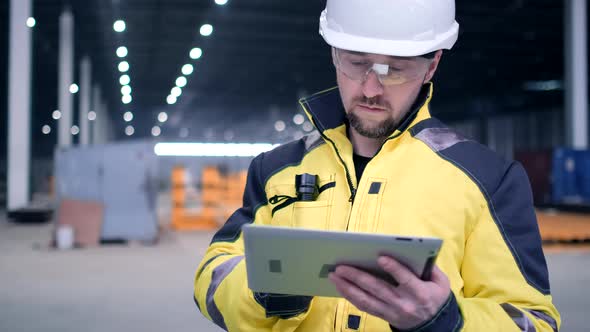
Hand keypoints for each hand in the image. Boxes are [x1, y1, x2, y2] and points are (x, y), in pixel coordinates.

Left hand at [328, 256, 450, 329]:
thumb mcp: (441, 283)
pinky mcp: (383, 316)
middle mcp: (403, 303)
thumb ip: (431, 268)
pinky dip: (350, 296)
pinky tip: (340, 287)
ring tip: (334, 276)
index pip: (406, 280)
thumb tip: (416, 252)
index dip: (394, 269)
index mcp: (420, 293)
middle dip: (358, 277)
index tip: (381, 258)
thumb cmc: (434, 297)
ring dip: (347, 287)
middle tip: (341, 267)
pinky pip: (364, 306)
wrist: (432, 325)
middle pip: (378, 289)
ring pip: (366, 300)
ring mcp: (391, 311)